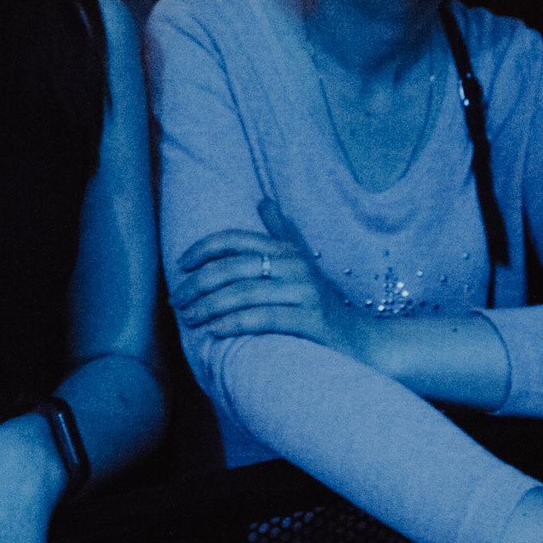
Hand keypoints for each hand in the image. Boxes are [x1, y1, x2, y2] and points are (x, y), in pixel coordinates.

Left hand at [169, 196, 370, 359]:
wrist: (365, 342)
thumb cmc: (324, 304)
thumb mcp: (303, 265)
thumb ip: (282, 233)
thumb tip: (264, 200)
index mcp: (288, 252)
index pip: (237, 239)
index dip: (204, 248)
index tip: (181, 264)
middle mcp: (297, 266)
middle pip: (234, 267)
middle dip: (198, 283)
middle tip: (177, 300)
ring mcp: (305, 293)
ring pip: (244, 292)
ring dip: (209, 306)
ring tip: (190, 318)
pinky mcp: (312, 321)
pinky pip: (264, 318)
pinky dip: (235, 323)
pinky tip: (215, 331)